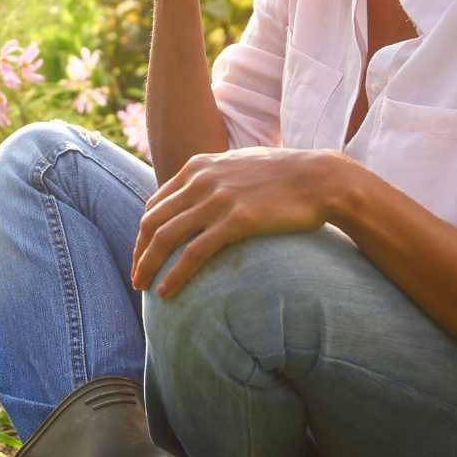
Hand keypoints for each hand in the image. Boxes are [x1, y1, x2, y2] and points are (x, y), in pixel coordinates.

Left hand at [130, 147, 343, 297]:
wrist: (320, 178)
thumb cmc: (284, 174)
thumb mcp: (238, 164)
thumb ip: (213, 177)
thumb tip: (200, 194)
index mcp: (197, 167)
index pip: (156, 203)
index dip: (144, 232)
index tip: (143, 253)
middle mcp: (201, 181)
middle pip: (153, 222)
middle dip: (139, 252)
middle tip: (136, 277)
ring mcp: (217, 201)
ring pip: (166, 238)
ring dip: (148, 265)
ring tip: (143, 289)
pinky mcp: (236, 221)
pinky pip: (193, 253)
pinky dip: (175, 274)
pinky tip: (167, 292)